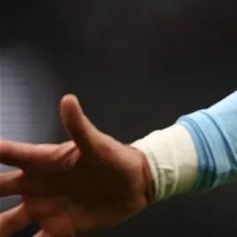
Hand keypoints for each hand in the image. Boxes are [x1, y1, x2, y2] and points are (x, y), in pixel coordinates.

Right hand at [0, 95, 152, 235]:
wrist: (137, 184)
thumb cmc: (114, 158)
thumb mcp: (96, 143)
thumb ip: (79, 126)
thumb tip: (67, 100)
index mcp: (41, 162)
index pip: (6, 155)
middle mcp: (35, 186)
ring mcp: (44, 209)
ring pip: (7, 223)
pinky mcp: (59, 229)